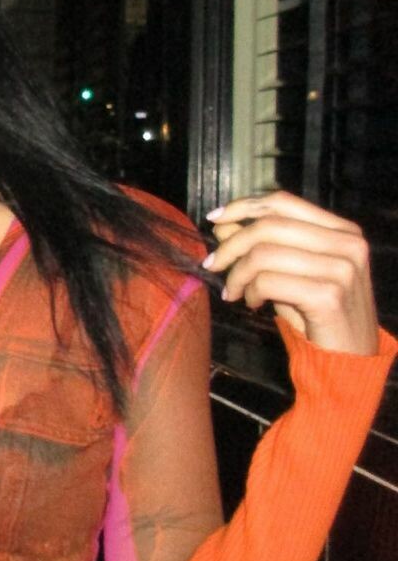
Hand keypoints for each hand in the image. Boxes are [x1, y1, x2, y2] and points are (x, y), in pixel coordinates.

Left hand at [202, 192, 378, 354]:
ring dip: (237, 274)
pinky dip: (250, 292)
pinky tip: (252, 304)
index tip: (215, 219)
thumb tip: (222, 224)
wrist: (349, 358)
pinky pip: (268, 281)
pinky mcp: (328, 296)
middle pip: (269, 225)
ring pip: (264, 254)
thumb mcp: (288, 272)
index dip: (244, 206)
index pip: (283, 202)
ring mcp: (342, 269)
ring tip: (234, 292)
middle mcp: (348, 244)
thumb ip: (261, 245)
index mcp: (343, 231)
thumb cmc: (317, 313)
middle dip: (231, 245)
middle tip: (212, 265)